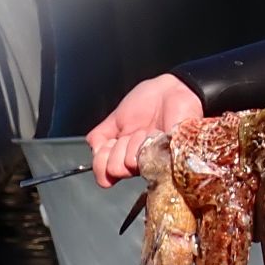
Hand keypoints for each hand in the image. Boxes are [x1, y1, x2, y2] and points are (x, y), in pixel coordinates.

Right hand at [86, 74, 202, 187]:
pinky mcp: (169, 159)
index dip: (101, 159)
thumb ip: (99, 136)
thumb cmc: (146, 102)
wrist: (171, 90)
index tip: (110, 142)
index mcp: (124, 156)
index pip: (104, 174)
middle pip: (114, 169)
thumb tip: (94, 151)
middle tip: (133, 132)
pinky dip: (145, 141)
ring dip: (133, 142)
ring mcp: (153, 163)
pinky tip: (155, 133)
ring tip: (146, 131)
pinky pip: (146, 157)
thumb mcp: (116, 118)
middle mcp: (138, 164)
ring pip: (128, 163)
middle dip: (118, 147)